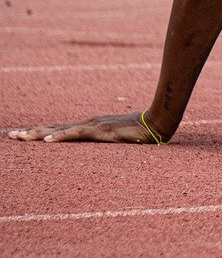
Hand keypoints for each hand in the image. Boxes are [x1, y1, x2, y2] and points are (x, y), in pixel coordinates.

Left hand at [7, 112, 159, 144]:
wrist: (157, 123)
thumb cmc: (139, 133)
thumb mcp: (116, 139)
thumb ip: (105, 141)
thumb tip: (99, 148)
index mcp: (90, 126)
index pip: (60, 128)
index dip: (41, 132)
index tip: (23, 135)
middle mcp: (87, 123)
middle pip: (54, 127)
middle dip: (32, 132)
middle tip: (11, 136)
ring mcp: (93, 126)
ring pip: (60, 129)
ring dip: (39, 134)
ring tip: (21, 137)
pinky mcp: (100, 131)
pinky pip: (76, 134)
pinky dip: (61, 136)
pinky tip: (48, 141)